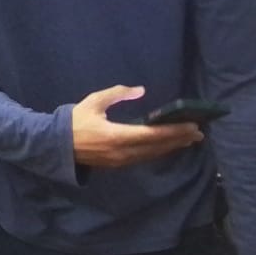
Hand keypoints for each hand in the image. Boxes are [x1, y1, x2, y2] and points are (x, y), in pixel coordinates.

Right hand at [71, 85, 202, 168]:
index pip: (153, 135)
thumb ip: (117, 94)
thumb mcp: (94, 102)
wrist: (56, 146)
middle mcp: (122, 152)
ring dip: (171, 147)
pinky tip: (167, 146)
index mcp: (117, 136)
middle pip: (157, 147)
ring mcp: (120, 161)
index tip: (192, 126)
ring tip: (188, 140)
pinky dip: (158, 151)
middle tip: (199, 134)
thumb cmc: (74, 121)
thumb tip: (140, 90)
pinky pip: (144, 158)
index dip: (174, 131)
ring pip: (152, 154)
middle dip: (179, 140)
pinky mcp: (118, 164)